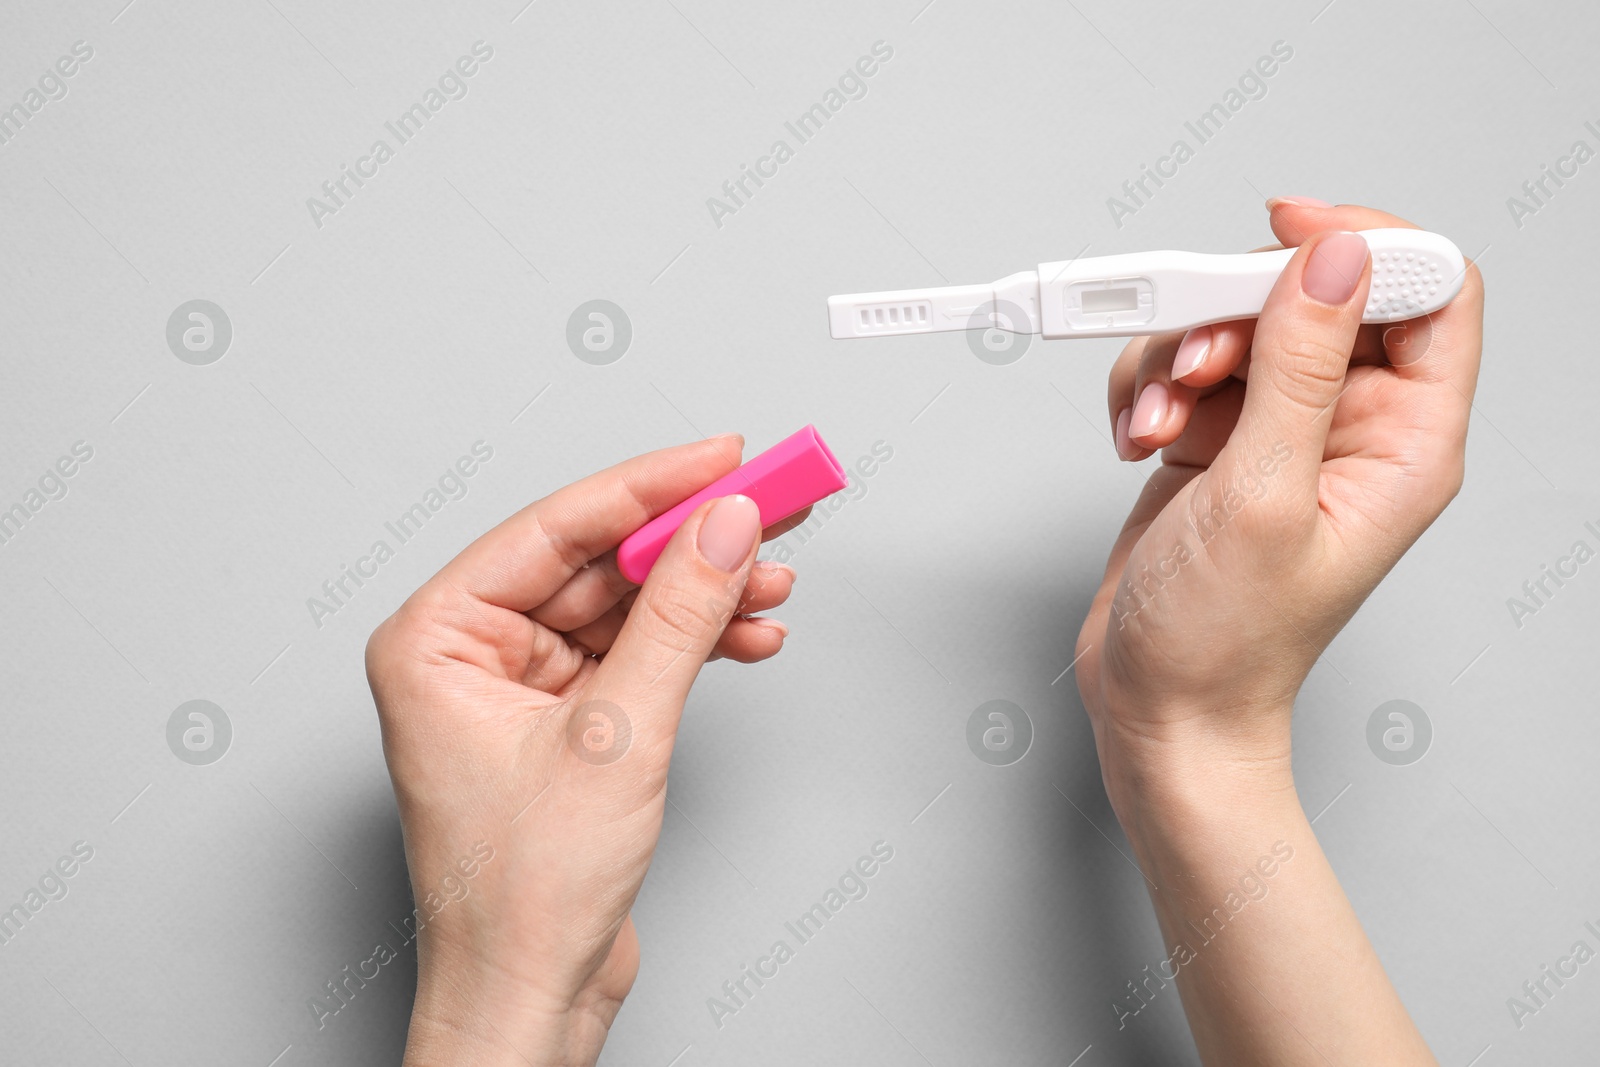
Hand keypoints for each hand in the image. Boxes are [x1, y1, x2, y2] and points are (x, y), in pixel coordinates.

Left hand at [365, 434, 801, 1065]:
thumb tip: (723, 528)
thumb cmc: (523, 896)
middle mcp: (468, 654)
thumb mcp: (617, 735)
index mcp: (436, 639)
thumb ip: (677, 618)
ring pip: (622, 607)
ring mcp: (516, 688)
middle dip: (687, 544)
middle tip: (767, 508)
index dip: (649, 487)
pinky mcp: (562, 723)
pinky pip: (631, 655)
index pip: (555, 530)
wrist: (529, 998)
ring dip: (699, 597)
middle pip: (594, 563)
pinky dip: (690, 646)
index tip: (723, 457)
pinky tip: (746, 636)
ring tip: (771, 586)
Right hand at [1072, 200, 1477, 1064]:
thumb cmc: (1224, 640)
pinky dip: (1148, 387)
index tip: (1284, 235)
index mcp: (1405, 442)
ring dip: (1176, 355)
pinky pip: (1183, 365)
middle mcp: (1350, 429)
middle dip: (1235, 310)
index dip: (1367, 246)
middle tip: (1195, 359)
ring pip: (1234, 324)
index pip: (1429, 294)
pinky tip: (1138, 438)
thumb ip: (1301, 367)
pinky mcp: (1218, 441)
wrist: (1158, 707)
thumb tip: (1335, 259)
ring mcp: (1280, 433)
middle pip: (1313, 297)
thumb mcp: (1265, 495)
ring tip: (1157, 422)